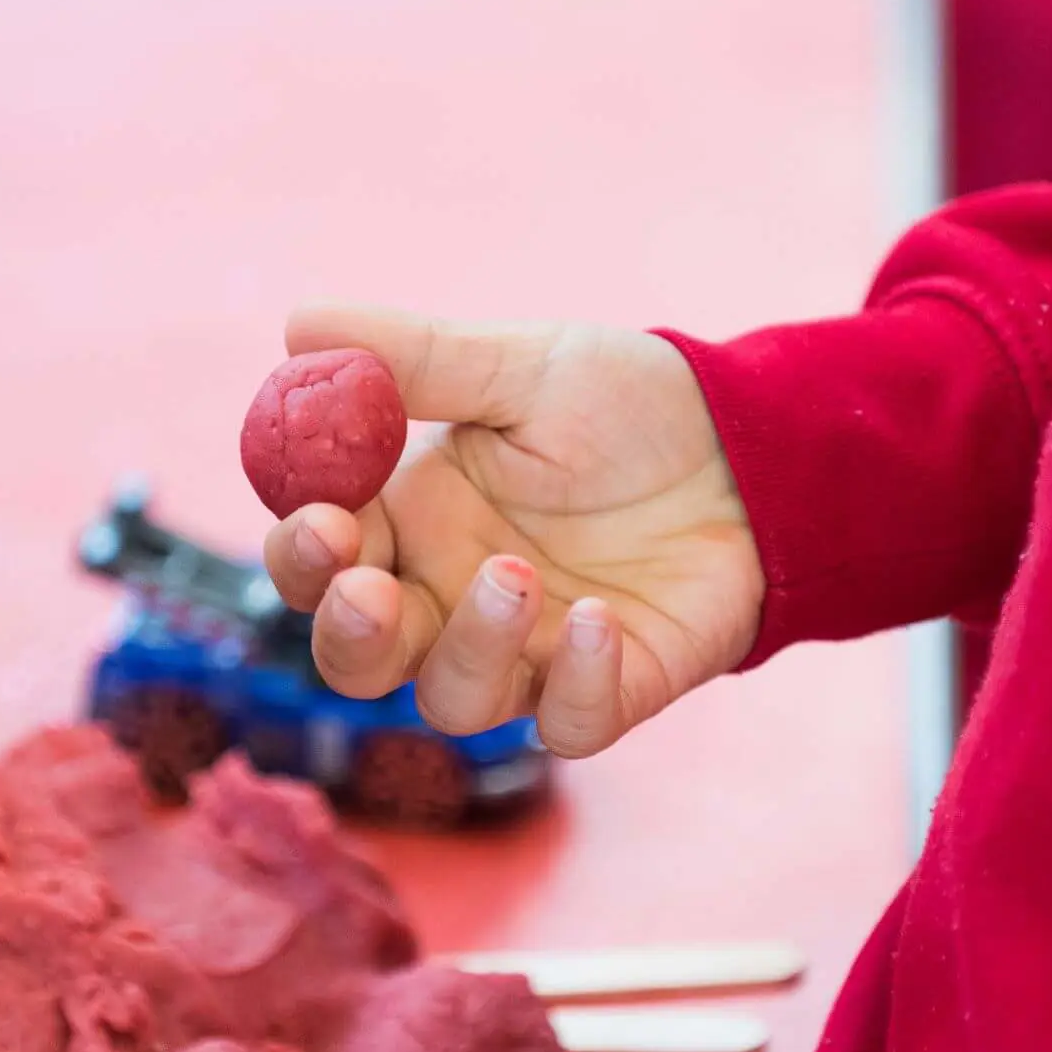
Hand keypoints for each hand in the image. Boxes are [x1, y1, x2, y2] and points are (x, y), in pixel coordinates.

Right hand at [262, 304, 763, 757]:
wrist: (753, 446)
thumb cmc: (628, 407)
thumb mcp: (524, 364)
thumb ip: (416, 357)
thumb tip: (298, 328)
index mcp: (413, 521)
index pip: (322, 562)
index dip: (305, 554)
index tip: (323, 522)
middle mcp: (453, 599)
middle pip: (361, 658)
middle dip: (350, 636)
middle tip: (370, 594)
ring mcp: (529, 654)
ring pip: (454, 701)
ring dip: (470, 648)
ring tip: (516, 574)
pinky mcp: (607, 689)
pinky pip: (567, 724)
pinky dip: (575, 682)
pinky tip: (599, 616)